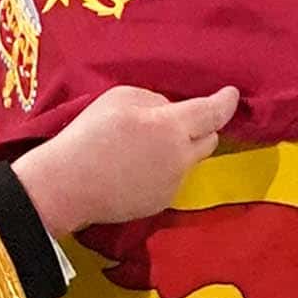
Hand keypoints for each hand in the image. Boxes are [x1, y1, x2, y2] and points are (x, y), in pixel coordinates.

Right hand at [18, 80, 245, 240]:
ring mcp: (172, 185)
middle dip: (200, 127)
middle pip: (209, 139)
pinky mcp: (159, 203)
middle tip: (174, 121)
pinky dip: (163, 169)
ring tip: (142, 146)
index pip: (213, 114)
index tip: (231, 94)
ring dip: (179, 149)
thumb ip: (155, 100)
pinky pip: (172, 179)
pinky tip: (134, 167)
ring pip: (189, 160)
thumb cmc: (89, 135)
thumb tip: (171, 112)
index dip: (225, 102)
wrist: (66, 185)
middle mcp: (180, 159)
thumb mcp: (121, 97)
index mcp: (172, 128)